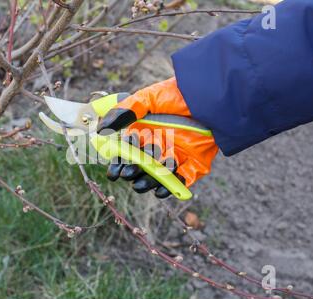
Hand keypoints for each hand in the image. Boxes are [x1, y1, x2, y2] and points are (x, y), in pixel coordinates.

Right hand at [97, 77, 218, 198]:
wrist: (210, 97)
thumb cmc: (177, 94)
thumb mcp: (147, 99)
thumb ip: (124, 112)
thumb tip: (102, 129)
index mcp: (145, 133)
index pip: (128, 153)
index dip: (119, 164)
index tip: (113, 173)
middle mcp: (159, 146)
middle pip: (141, 167)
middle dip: (132, 173)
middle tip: (129, 173)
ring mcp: (176, 156)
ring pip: (158, 176)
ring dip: (148, 181)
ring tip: (142, 182)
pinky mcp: (193, 164)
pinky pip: (181, 180)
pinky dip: (172, 186)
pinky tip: (162, 188)